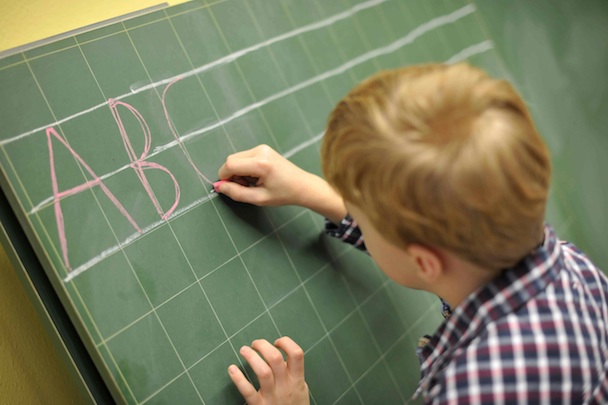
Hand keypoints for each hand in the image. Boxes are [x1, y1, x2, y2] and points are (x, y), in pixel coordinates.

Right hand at [216, 145, 346, 222]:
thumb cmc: (284, 194)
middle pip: (231, 160)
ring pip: (236, 158)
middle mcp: (260, 151)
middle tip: (245, 187)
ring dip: (238, 172)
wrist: (303, 186)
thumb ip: (236, 193)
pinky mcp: (263, 149)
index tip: (230, 189)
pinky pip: (244, 157)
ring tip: (253, 183)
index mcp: (261, 163)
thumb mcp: (259, 198)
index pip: (230, 165)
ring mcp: (262, 148)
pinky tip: (256, 177)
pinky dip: (244, 168)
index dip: (224, 178)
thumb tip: (219, 187)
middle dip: (232, 175)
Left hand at [228, 337, 309, 404]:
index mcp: (297, 380)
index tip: (276, 342)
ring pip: (263, 372)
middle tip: (255, 343)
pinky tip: (232, 369)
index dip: (285, 343)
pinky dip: (238, 379)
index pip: (296, 353)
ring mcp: (272, 397)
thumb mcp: (300, 389)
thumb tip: (281, 356)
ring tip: (244, 350)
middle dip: (263, 346)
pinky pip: (248, 391)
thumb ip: (292, 373)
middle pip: (275, 358)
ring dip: (251, 357)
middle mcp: (285, 386)